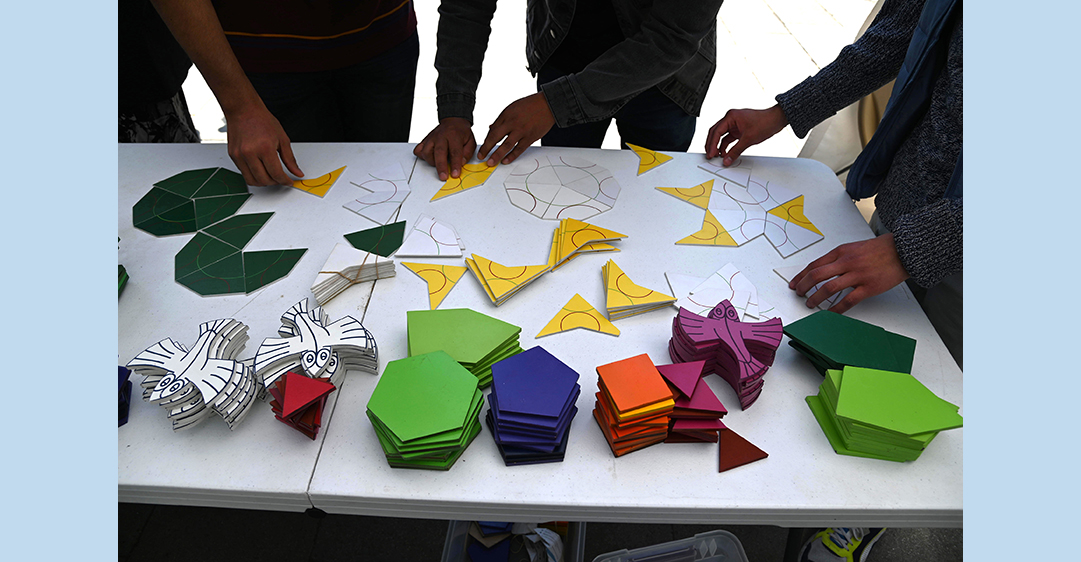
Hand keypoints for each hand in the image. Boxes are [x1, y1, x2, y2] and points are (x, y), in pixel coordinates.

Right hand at [225, 106, 302, 186]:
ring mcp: (239, 156)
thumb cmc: (261, 120)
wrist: (243, 110)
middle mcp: (249, 153)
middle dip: (275, 183)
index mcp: (264, 148)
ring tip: (270, 176)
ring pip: (252, 180)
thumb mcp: (282, 138)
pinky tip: (260, 169)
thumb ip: (290, 159)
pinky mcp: (233, 156)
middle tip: (280, 178)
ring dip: (263, 182)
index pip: (276, 174)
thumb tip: (297, 172)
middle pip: (264, 180)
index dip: (284, 181)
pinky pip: (244, 173)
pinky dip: (253, 175)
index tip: (288, 181)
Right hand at [413, 117, 476, 180]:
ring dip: (431, 162)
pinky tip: (428, 158)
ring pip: (426, 152)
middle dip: (441, 166)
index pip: (455, 152)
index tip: (455, 174)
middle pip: (439, 152)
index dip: (455, 164)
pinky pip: (419, 149)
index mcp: (454, 136)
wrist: (453, 121)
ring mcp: (432, 138)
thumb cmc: (461, 133)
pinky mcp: (425, 140)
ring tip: (438, 164)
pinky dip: (421, 156)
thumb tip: (461, 163)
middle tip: (443, 177)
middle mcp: (441, 136)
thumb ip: (467, 153)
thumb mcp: (471, 141)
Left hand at [478, 93, 554, 166]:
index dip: (486, 141)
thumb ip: (501, 119)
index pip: (492, 130)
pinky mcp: (530, 137)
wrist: (547, 104)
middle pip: (495, 137)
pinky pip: (519, 149)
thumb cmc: (529, 105)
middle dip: (486, 149)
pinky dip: (512, 156)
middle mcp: (512, 123)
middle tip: (481, 156)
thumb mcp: (512, 108)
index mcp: (506, 115)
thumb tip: (491, 128)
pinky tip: (505, 161)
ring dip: (497, 155)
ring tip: (491, 162)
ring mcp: (521, 131)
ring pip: (506, 145)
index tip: (481, 148)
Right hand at [705, 105, 787, 165]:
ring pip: (721, 136)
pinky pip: (728, 138)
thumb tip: (727, 160)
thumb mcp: (749, 139)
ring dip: (718, 146)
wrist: (776, 120)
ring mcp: (734, 124)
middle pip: (715, 133)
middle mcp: (731, 119)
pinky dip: (726, 146)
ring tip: (716, 156)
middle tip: (709, 155)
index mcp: (731, 116)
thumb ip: (736, 151)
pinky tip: (725, 153)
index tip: (710, 153)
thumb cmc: (765, 122)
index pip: (716, 131)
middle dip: (711, 145)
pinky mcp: (739, 129)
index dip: (712, 144)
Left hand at [789, 234, 909, 313]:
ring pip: (828, 288)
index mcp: (841, 252)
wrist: (902, 251)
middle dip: (803, 286)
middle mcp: (846, 262)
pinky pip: (848, 301)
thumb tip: (822, 270)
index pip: (814, 265)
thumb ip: (838, 258)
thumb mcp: (853, 247)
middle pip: (817, 276)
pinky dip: (836, 309)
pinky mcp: (868, 287)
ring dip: (816, 298)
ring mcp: (857, 275)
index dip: (801, 276)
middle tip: (798, 294)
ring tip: (810, 304)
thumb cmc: (879, 249)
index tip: (794, 283)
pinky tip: (830, 313)